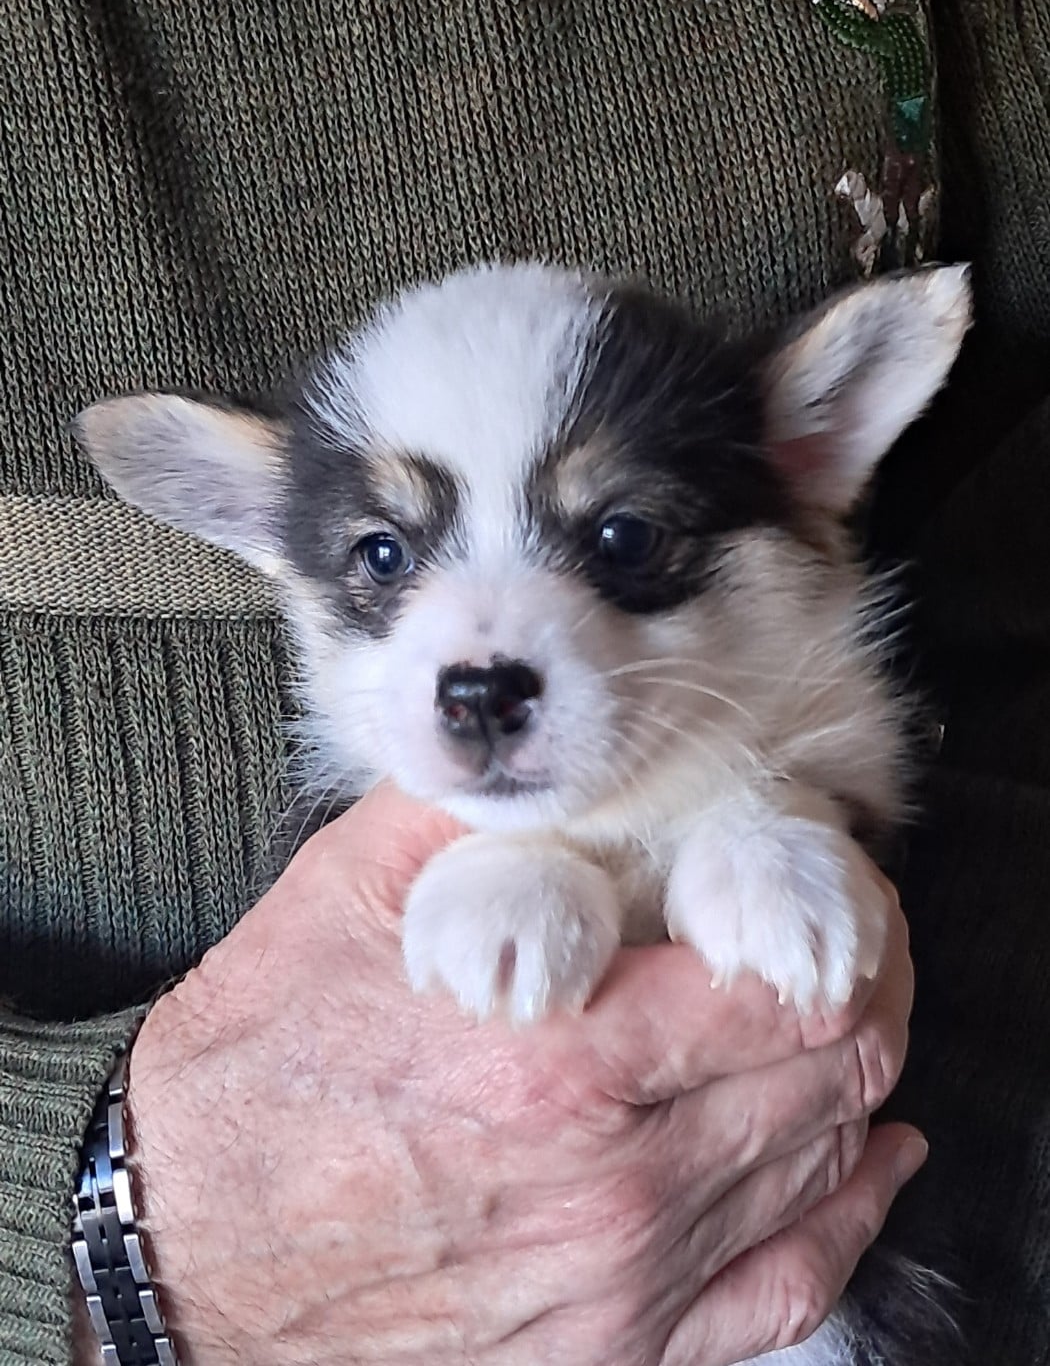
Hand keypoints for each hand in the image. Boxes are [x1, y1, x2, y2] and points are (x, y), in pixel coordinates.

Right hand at [123, 783, 922, 1365]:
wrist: (173, 1246)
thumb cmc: (253, 1073)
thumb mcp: (344, 896)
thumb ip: (468, 807)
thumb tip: (544, 735)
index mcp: (564, 1059)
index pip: (788, 981)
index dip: (833, 915)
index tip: (824, 877)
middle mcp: (615, 1185)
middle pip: (827, 1072)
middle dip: (862, 984)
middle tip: (845, 932)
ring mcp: (620, 1283)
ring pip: (819, 1166)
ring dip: (852, 1078)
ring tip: (845, 1017)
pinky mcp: (606, 1350)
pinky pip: (783, 1290)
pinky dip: (843, 1215)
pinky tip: (858, 1163)